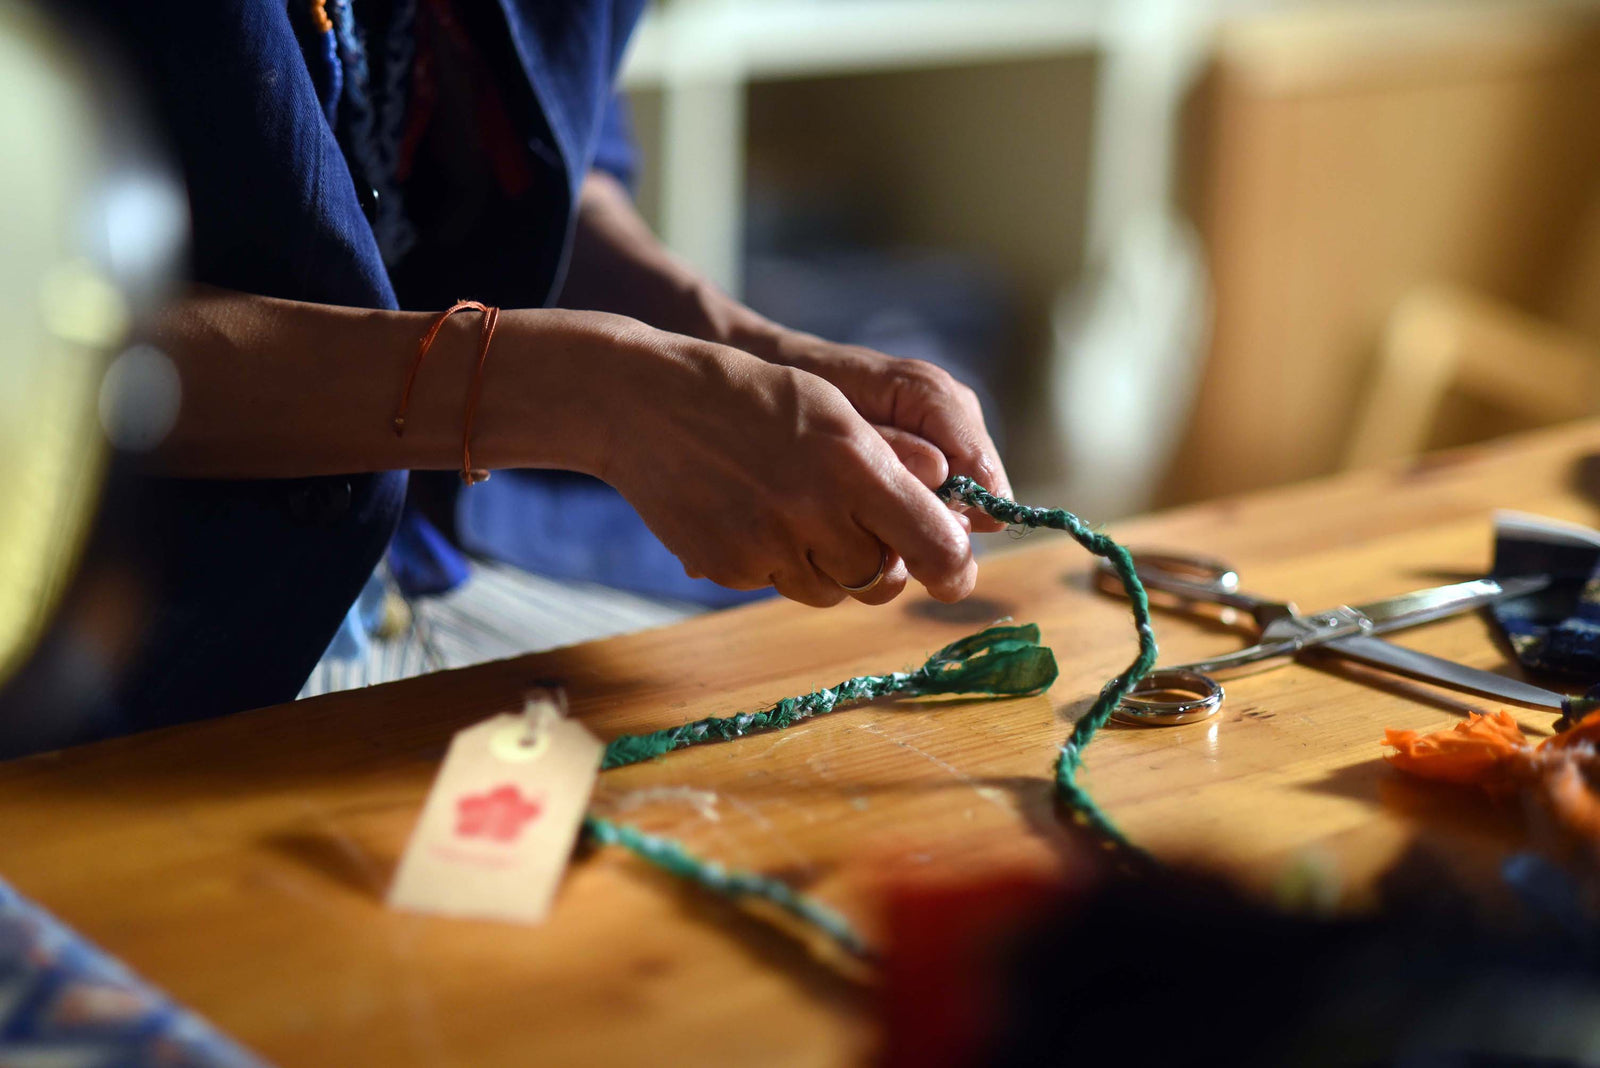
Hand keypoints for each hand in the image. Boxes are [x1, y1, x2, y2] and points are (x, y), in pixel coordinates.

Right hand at [594, 324, 976, 606]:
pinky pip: (779, 586)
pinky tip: (753, 515)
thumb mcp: (832, 407)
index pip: (935, 543)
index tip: (953, 568)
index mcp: (854, 461)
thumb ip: (895, 464)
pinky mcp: (728, 569)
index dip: (952, 565)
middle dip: (886, 563)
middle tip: (866, 532)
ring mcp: (767, 546)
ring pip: (833, 592)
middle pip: (884, 579)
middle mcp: (815, 510)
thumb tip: (953, 522)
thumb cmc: (750, 397)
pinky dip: (779, 562)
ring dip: (832, 567)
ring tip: (798, 512)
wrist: (642, 404)